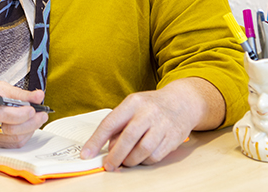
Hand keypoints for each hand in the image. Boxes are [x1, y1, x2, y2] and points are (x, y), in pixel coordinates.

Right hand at [0, 81, 47, 148]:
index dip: (20, 113)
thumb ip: (20, 93)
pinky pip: (12, 145)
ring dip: (30, 130)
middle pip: (11, 130)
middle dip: (31, 123)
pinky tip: (27, 127)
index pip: (2, 114)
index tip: (33, 108)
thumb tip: (38, 96)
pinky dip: (24, 136)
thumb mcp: (0, 87)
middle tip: (42, 114)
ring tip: (37, 119)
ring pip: (14, 140)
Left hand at [80, 78, 224, 170]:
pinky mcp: (173, 137)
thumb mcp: (132, 107)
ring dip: (130, 160)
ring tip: (125, 161)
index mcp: (132, 102)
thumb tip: (107, 148)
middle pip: (128, 138)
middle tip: (108, 165)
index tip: (86, 154)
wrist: (181, 102)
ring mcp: (162, 124)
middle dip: (115, 156)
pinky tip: (141, 158)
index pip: (110, 123)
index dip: (96, 140)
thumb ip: (119, 125)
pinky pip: (155, 156)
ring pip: (142, 150)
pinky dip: (144, 161)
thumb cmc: (151, 106)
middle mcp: (147, 112)